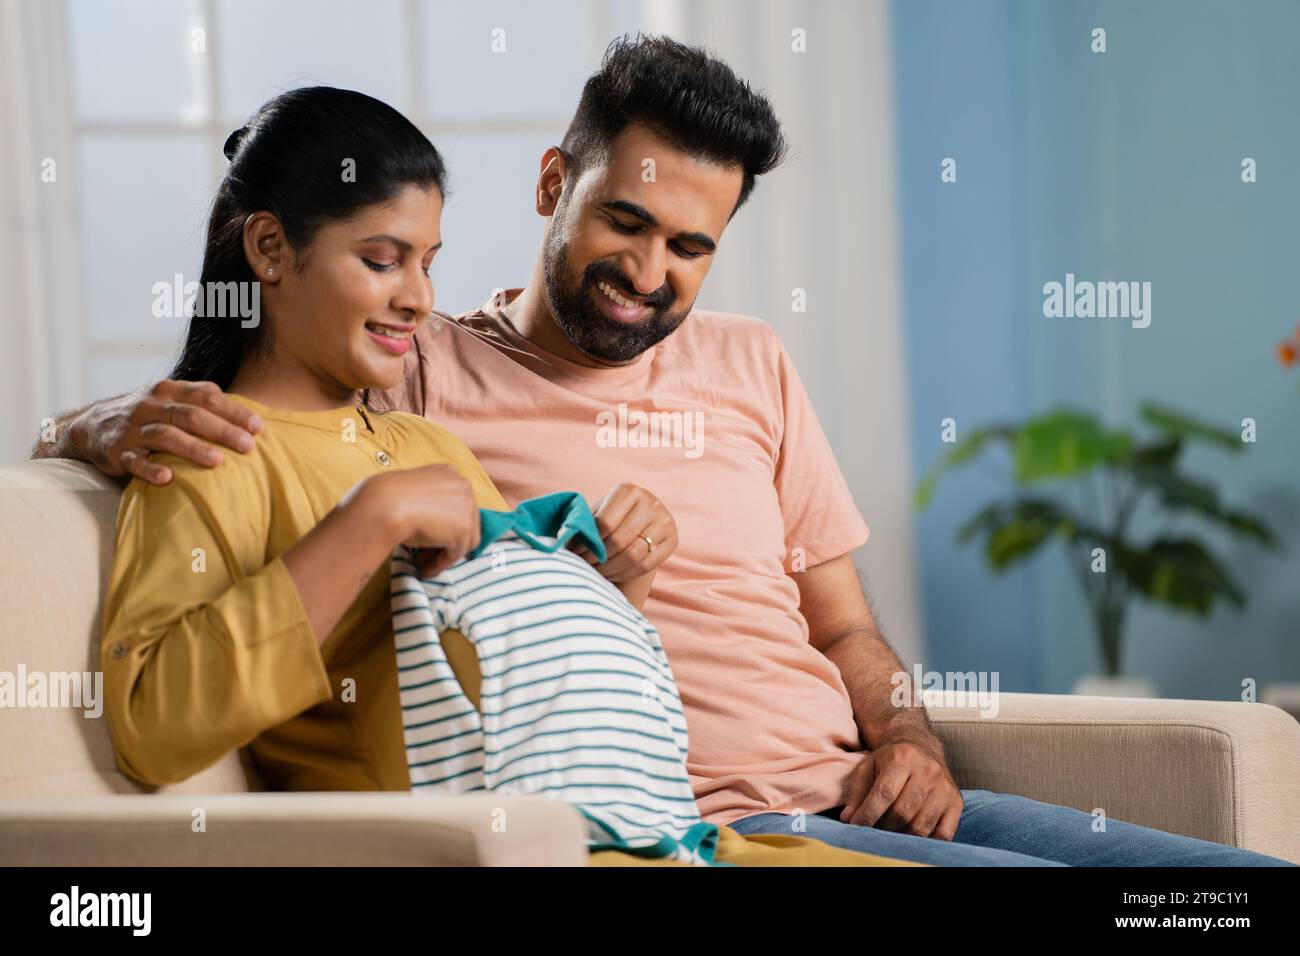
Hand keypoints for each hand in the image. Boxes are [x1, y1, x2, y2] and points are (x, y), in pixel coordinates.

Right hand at [69, 380, 261, 483]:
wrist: (90, 425)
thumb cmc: (147, 414)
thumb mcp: (170, 399)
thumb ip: (203, 402)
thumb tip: (249, 414)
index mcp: (168, 390)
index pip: (206, 396)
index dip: (234, 411)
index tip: (259, 427)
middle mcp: (150, 406)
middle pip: (190, 415)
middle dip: (222, 430)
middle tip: (248, 446)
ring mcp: (132, 429)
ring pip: (165, 436)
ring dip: (192, 448)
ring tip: (218, 461)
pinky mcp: (116, 452)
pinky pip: (133, 461)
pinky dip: (150, 469)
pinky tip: (168, 478)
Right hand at [357, 464, 480, 577]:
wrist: (384, 505)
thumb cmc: (388, 499)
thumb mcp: (412, 494)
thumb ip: (429, 504)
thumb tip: (433, 528)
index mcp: (449, 472)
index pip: (456, 504)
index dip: (445, 523)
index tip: (429, 537)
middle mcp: (463, 485)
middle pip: (465, 521)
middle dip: (446, 539)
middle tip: (425, 554)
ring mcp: (467, 506)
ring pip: (465, 538)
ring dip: (444, 553)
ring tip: (424, 563)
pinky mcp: (465, 528)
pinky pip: (457, 553)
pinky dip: (441, 563)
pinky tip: (425, 568)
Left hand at [570, 483, 677, 582]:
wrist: (641, 522)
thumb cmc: (611, 518)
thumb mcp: (598, 512)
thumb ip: (583, 522)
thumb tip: (561, 537)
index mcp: (628, 490)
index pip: (604, 522)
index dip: (586, 541)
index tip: (573, 552)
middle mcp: (650, 502)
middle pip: (619, 539)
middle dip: (597, 557)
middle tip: (582, 566)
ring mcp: (664, 521)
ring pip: (633, 554)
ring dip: (610, 568)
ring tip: (596, 571)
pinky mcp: (672, 540)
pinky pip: (646, 564)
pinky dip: (625, 573)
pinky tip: (612, 574)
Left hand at [840, 735, 962, 839]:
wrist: (921, 747)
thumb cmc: (889, 760)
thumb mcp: (868, 766)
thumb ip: (857, 792)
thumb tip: (848, 819)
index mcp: (902, 757)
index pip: (885, 792)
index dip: (869, 813)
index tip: (856, 826)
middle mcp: (927, 771)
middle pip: (903, 812)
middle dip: (883, 826)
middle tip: (872, 830)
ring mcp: (944, 788)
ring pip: (921, 826)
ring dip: (901, 836)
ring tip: (889, 832)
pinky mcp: (956, 802)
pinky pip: (943, 834)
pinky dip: (925, 842)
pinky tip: (910, 836)